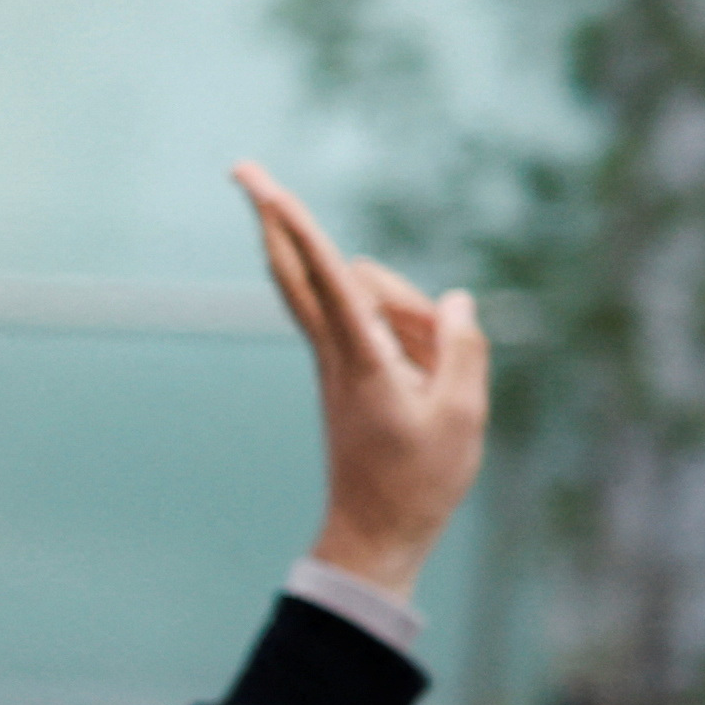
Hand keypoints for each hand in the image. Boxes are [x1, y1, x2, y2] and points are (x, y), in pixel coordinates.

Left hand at [233, 160, 486, 596]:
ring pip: (361, 293)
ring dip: (402, 305)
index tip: (256, 184)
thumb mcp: (462, 415)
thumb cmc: (420, 482)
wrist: (375, 536)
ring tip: (438, 375)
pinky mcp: (347, 371)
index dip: (292, 222)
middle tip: (241, 168)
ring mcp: (337, 360)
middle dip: (277, 218)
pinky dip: (402, 324)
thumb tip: (452, 301)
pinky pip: (368, 320)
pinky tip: (431, 364)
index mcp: (360, 358)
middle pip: (307, 269)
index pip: (323, 273)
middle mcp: (336, 352)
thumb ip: (463, 348)